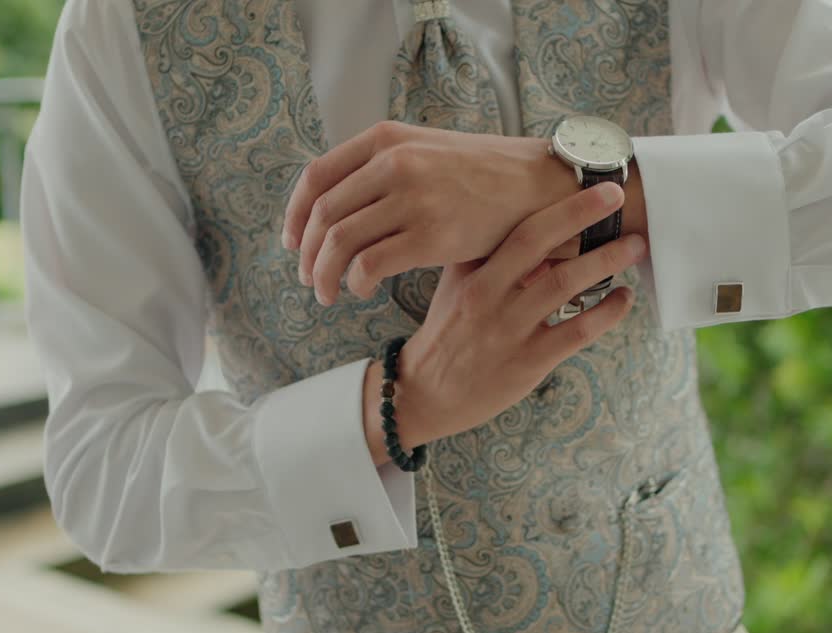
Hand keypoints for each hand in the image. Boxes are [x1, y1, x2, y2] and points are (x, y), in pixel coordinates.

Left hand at [282, 121, 589, 305]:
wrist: (539, 186)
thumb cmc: (483, 176)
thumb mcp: (426, 150)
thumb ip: (382, 167)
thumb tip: (333, 207)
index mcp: (386, 139)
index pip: (316, 177)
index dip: (295, 214)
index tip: (292, 242)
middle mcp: (393, 163)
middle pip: (322, 214)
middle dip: (307, 253)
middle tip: (307, 278)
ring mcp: (412, 198)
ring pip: (339, 242)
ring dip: (324, 274)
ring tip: (327, 294)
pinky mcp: (431, 235)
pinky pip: (369, 264)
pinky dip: (354, 282)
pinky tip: (360, 291)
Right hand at [361, 183, 643, 461]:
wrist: (427, 393)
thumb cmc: (448, 331)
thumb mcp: (456, 285)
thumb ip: (485, 252)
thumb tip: (521, 215)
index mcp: (473, 274)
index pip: (517, 228)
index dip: (557, 205)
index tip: (590, 184)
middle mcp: (490, 297)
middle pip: (539, 244)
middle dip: (581, 215)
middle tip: (618, 195)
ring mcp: (510, 330)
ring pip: (564, 285)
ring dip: (605, 260)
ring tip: (634, 246)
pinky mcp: (529, 362)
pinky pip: (577, 331)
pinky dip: (607, 312)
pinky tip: (624, 298)